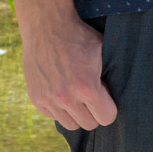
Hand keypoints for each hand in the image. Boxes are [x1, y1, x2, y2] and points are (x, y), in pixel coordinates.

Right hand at [21, 9, 116, 130]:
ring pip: (71, 124)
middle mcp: (65, 98)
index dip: (110, 108)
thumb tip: (116, 95)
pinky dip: (61, 109)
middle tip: (95, 96)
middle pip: (89, 124)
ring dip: (78, 114)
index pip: (106, 117)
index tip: (108, 97)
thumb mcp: (103, 52)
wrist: (47, 26)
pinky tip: (65, 91)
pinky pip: (54, 117)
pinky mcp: (36, 99)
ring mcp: (48, 100)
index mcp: (86, 87)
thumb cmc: (80, 37)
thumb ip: (109, 76)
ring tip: (79, 95)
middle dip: (95, 112)